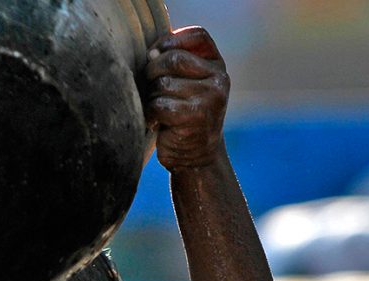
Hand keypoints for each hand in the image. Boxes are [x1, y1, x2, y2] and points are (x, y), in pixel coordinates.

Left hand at [142, 26, 228, 170]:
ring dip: (152, 96)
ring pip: (163, 84)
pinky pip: (159, 105)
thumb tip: (151, 54)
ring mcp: (209, 99)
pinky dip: (151, 114)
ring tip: (158, 109)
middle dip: (152, 71)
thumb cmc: (184, 114)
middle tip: (150, 88)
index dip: (171, 39)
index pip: (198, 36)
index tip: (154, 53)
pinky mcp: (194, 117)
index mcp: (217, 66)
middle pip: (173, 59)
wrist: (197, 156)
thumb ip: (174, 63)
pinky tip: (157, 123)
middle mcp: (218, 80)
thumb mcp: (186, 84)